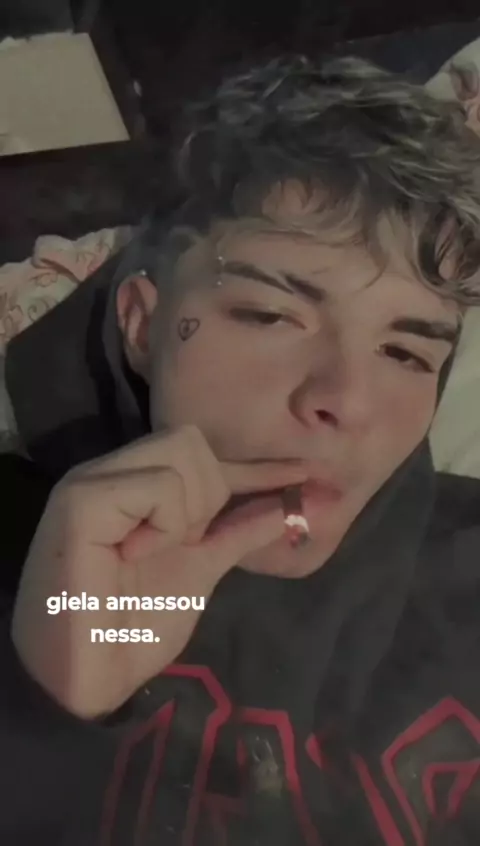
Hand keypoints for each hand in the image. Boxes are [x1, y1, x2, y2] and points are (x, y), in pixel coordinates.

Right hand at [12, 425, 304, 718]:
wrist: (86, 681)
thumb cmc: (135, 628)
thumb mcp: (202, 568)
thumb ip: (242, 529)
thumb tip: (304, 501)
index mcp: (133, 485)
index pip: (203, 453)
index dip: (254, 468)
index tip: (306, 477)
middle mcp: (110, 472)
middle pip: (190, 440)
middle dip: (208, 493)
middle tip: (184, 542)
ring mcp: (92, 482)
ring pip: (179, 451)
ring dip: (187, 509)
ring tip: (155, 549)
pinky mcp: (81, 502)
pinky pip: (156, 485)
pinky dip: (165, 521)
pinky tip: (138, 552)